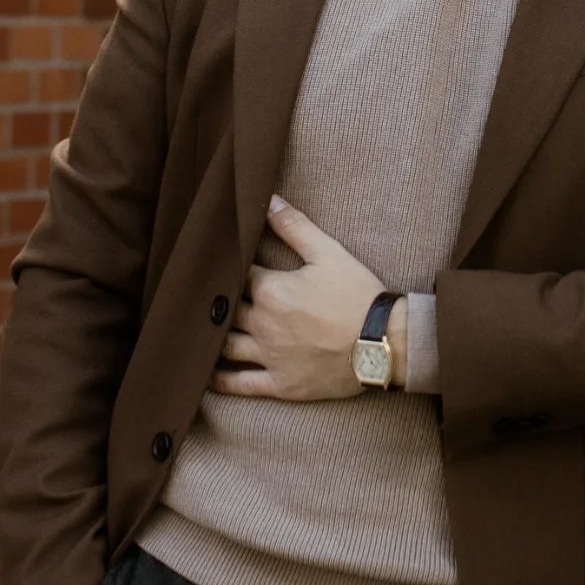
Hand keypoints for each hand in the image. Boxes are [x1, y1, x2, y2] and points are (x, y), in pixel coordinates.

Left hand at [207, 196, 396, 401]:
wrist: (385, 342)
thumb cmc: (358, 295)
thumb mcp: (329, 253)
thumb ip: (294, 226)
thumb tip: (268, 200)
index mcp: (271, 290)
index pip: (237, 275)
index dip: (230, 269)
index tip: (223, 265)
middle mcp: (263, 324)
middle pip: (226, 310)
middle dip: (218, 301)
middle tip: (205, 295)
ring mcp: (270, 356)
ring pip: (225, 346)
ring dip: (211, 337)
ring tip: (199, 331)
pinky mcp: (281, 383)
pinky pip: (241, 384)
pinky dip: (221, 380)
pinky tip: (206, 375)